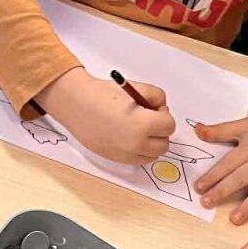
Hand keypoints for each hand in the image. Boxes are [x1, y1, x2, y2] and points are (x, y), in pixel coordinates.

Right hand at [38, 67, 175, 164]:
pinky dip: (141, 151)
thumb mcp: (137, 88)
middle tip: (150, 120)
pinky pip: (139, 160)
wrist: (78, 105)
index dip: (164, 115)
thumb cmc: (104, 95)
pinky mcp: (117, 160)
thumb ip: (157, 97)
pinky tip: (132, 138)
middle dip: (161, 132)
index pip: (169, 126)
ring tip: (140, 129)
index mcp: (143, 125)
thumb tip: (162, 109)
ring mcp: (126, 155)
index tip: (154, 109)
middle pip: (164, 144)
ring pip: (154, 156)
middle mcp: (136, 144)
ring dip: (153, 144)